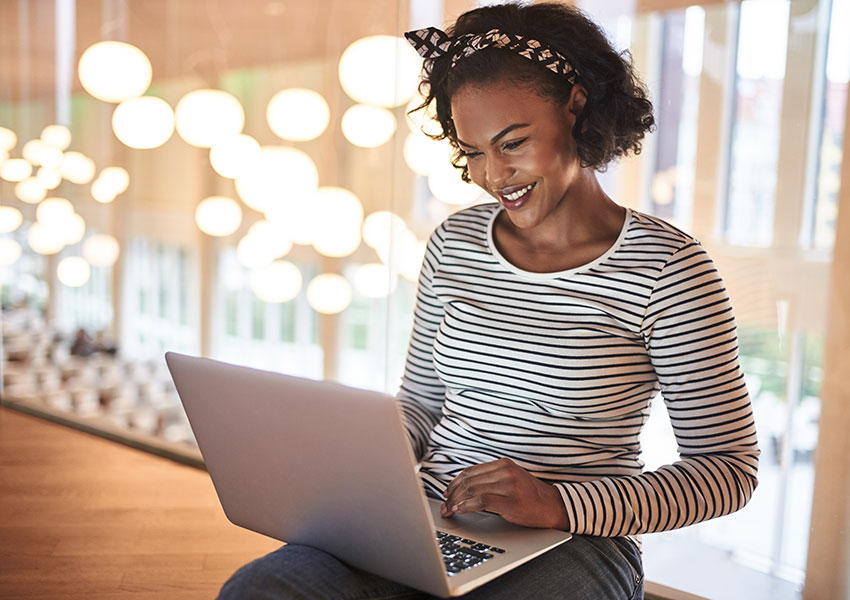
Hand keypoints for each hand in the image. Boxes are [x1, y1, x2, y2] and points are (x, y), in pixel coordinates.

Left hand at [440, 458, 569, 529]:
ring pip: (472, 490)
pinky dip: (466, 506)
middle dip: (452, 494)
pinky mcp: (510, 501)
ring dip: (456, 501)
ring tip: (449, 510)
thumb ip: (491, 479)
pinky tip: (459, 510)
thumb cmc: (529, 496)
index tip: (446, 493)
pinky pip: (481, 501)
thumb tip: (463, 487)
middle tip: (444, 506)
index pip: (470, 471)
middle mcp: (505, 471)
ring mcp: (508, 485)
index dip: (454, 483)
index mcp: (503, 464)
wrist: (552, 506)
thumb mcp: (511, 479)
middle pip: (469, 480)